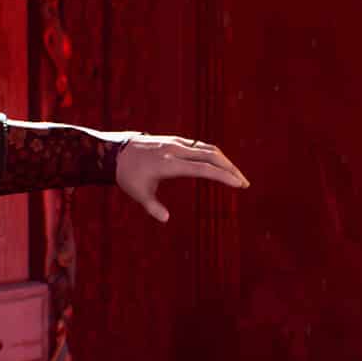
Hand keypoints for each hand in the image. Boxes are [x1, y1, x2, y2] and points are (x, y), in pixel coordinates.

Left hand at [115, 135, 250, 222]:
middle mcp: (176, 150)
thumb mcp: (138, 193)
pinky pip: (200, 146)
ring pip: (208, 148)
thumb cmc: (129, 175)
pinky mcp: (177, 141)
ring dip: (225, 161)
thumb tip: (166, 219)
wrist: (117, 151)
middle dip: (230, 168)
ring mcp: (177, 143)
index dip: (223, 175)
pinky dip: (214, 156)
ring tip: (236, 176)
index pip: (203, 168)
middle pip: (211, 155)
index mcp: (169, 163)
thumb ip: (152, 207)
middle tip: (244, 183)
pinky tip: (220, 166)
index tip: (239, 184)